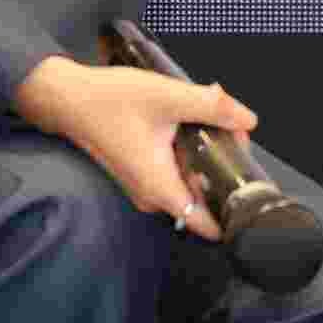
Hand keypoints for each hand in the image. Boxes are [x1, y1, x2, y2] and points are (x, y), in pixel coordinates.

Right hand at [11, 55, 258, 236]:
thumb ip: (212, 108)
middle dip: (226, 166)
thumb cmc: (111, 101)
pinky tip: (196, 120)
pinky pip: (178, 168)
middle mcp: (152, 194)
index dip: (233, 212)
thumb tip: (249, 120)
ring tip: (219, 120)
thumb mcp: (169, 98)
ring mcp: (146, 183)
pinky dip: (192, 149)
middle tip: (235, 130)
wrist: (69, 98)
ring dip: (209, 153)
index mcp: (160, 188)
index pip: (206, 224)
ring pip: (192, 178)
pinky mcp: (143, 170)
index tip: (253, 189)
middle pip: (205, 194)